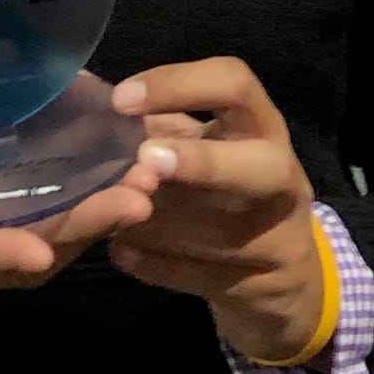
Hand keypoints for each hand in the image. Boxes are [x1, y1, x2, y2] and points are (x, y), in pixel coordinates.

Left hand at [104, 58, 325, 364]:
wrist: (283, 277)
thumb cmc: (226, 190)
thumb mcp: (202, 148)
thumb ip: (159, 127)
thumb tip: (90, 100)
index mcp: (261, 127)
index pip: (236, 85)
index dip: (179, 85)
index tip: (121, 100)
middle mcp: (283, 178)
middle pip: (261, 167)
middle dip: (202, 163)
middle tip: (145, 160)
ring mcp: (281, 238)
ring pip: (225, 234)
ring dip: (161, 223)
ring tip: (115, 215)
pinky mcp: (264, 288)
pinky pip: (205, 278)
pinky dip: (157, 265)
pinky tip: (121, 252)